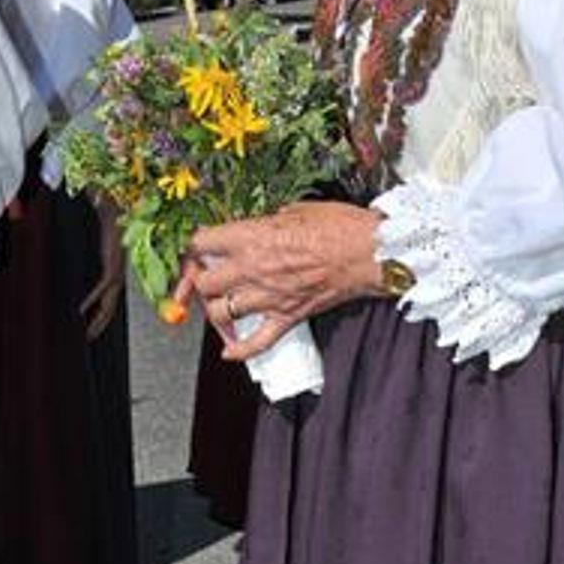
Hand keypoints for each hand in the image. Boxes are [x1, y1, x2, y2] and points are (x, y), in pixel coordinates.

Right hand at [78, 199, 126, 340]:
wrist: (115, 211)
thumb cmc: (109, 222)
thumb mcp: (101, 240)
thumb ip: (95, 246)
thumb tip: (83, 239)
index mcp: (116, 271)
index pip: (109, 298)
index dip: (102, 313)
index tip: (90, 324)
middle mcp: (118, 274)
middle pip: (110, 305)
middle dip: (101, 323)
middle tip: (89, 337)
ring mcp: (116, 271)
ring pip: (108, 302)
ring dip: (98, 319)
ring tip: (88, 332)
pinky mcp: (112, 266)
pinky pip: (101, 288)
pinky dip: (91, 300)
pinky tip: (81, 310)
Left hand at [169, 202, 383, 360]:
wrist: (370, 252)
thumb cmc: (340, 227)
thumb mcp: (296, 210)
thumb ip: (269, 222)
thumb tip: (261, 226)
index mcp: (251, 237)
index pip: (201, 243)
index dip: (193, 248)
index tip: (195, 251)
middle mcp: (253, 268)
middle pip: (205, 284)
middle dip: (199, 283)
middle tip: (202, 282)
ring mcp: (269, 296)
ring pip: (222, 313)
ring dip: (216, 313)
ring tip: (218, 307)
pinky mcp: (288, 316)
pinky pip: (257, 342)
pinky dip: (240, 351)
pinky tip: (230, 352)